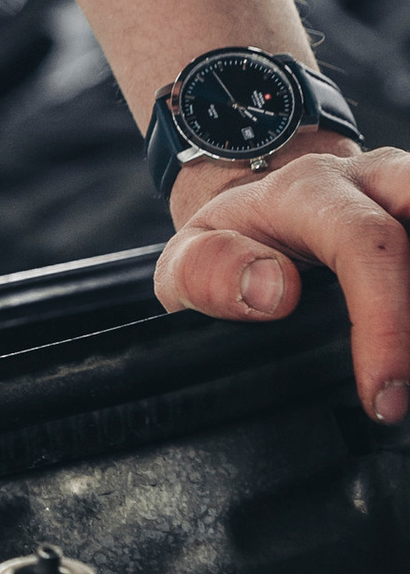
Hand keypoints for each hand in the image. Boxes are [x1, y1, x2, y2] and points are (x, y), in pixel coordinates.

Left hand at [156, 132, 409, 422]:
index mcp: (307, 190)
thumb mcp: (186, 260)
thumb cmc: (227, 244)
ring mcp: (407, 194)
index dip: (385, 321)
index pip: (367, 244)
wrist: (254, 215)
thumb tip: (274, 290)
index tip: (384, 395)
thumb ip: (209, 273)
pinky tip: (408, 351)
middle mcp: (372, 179)